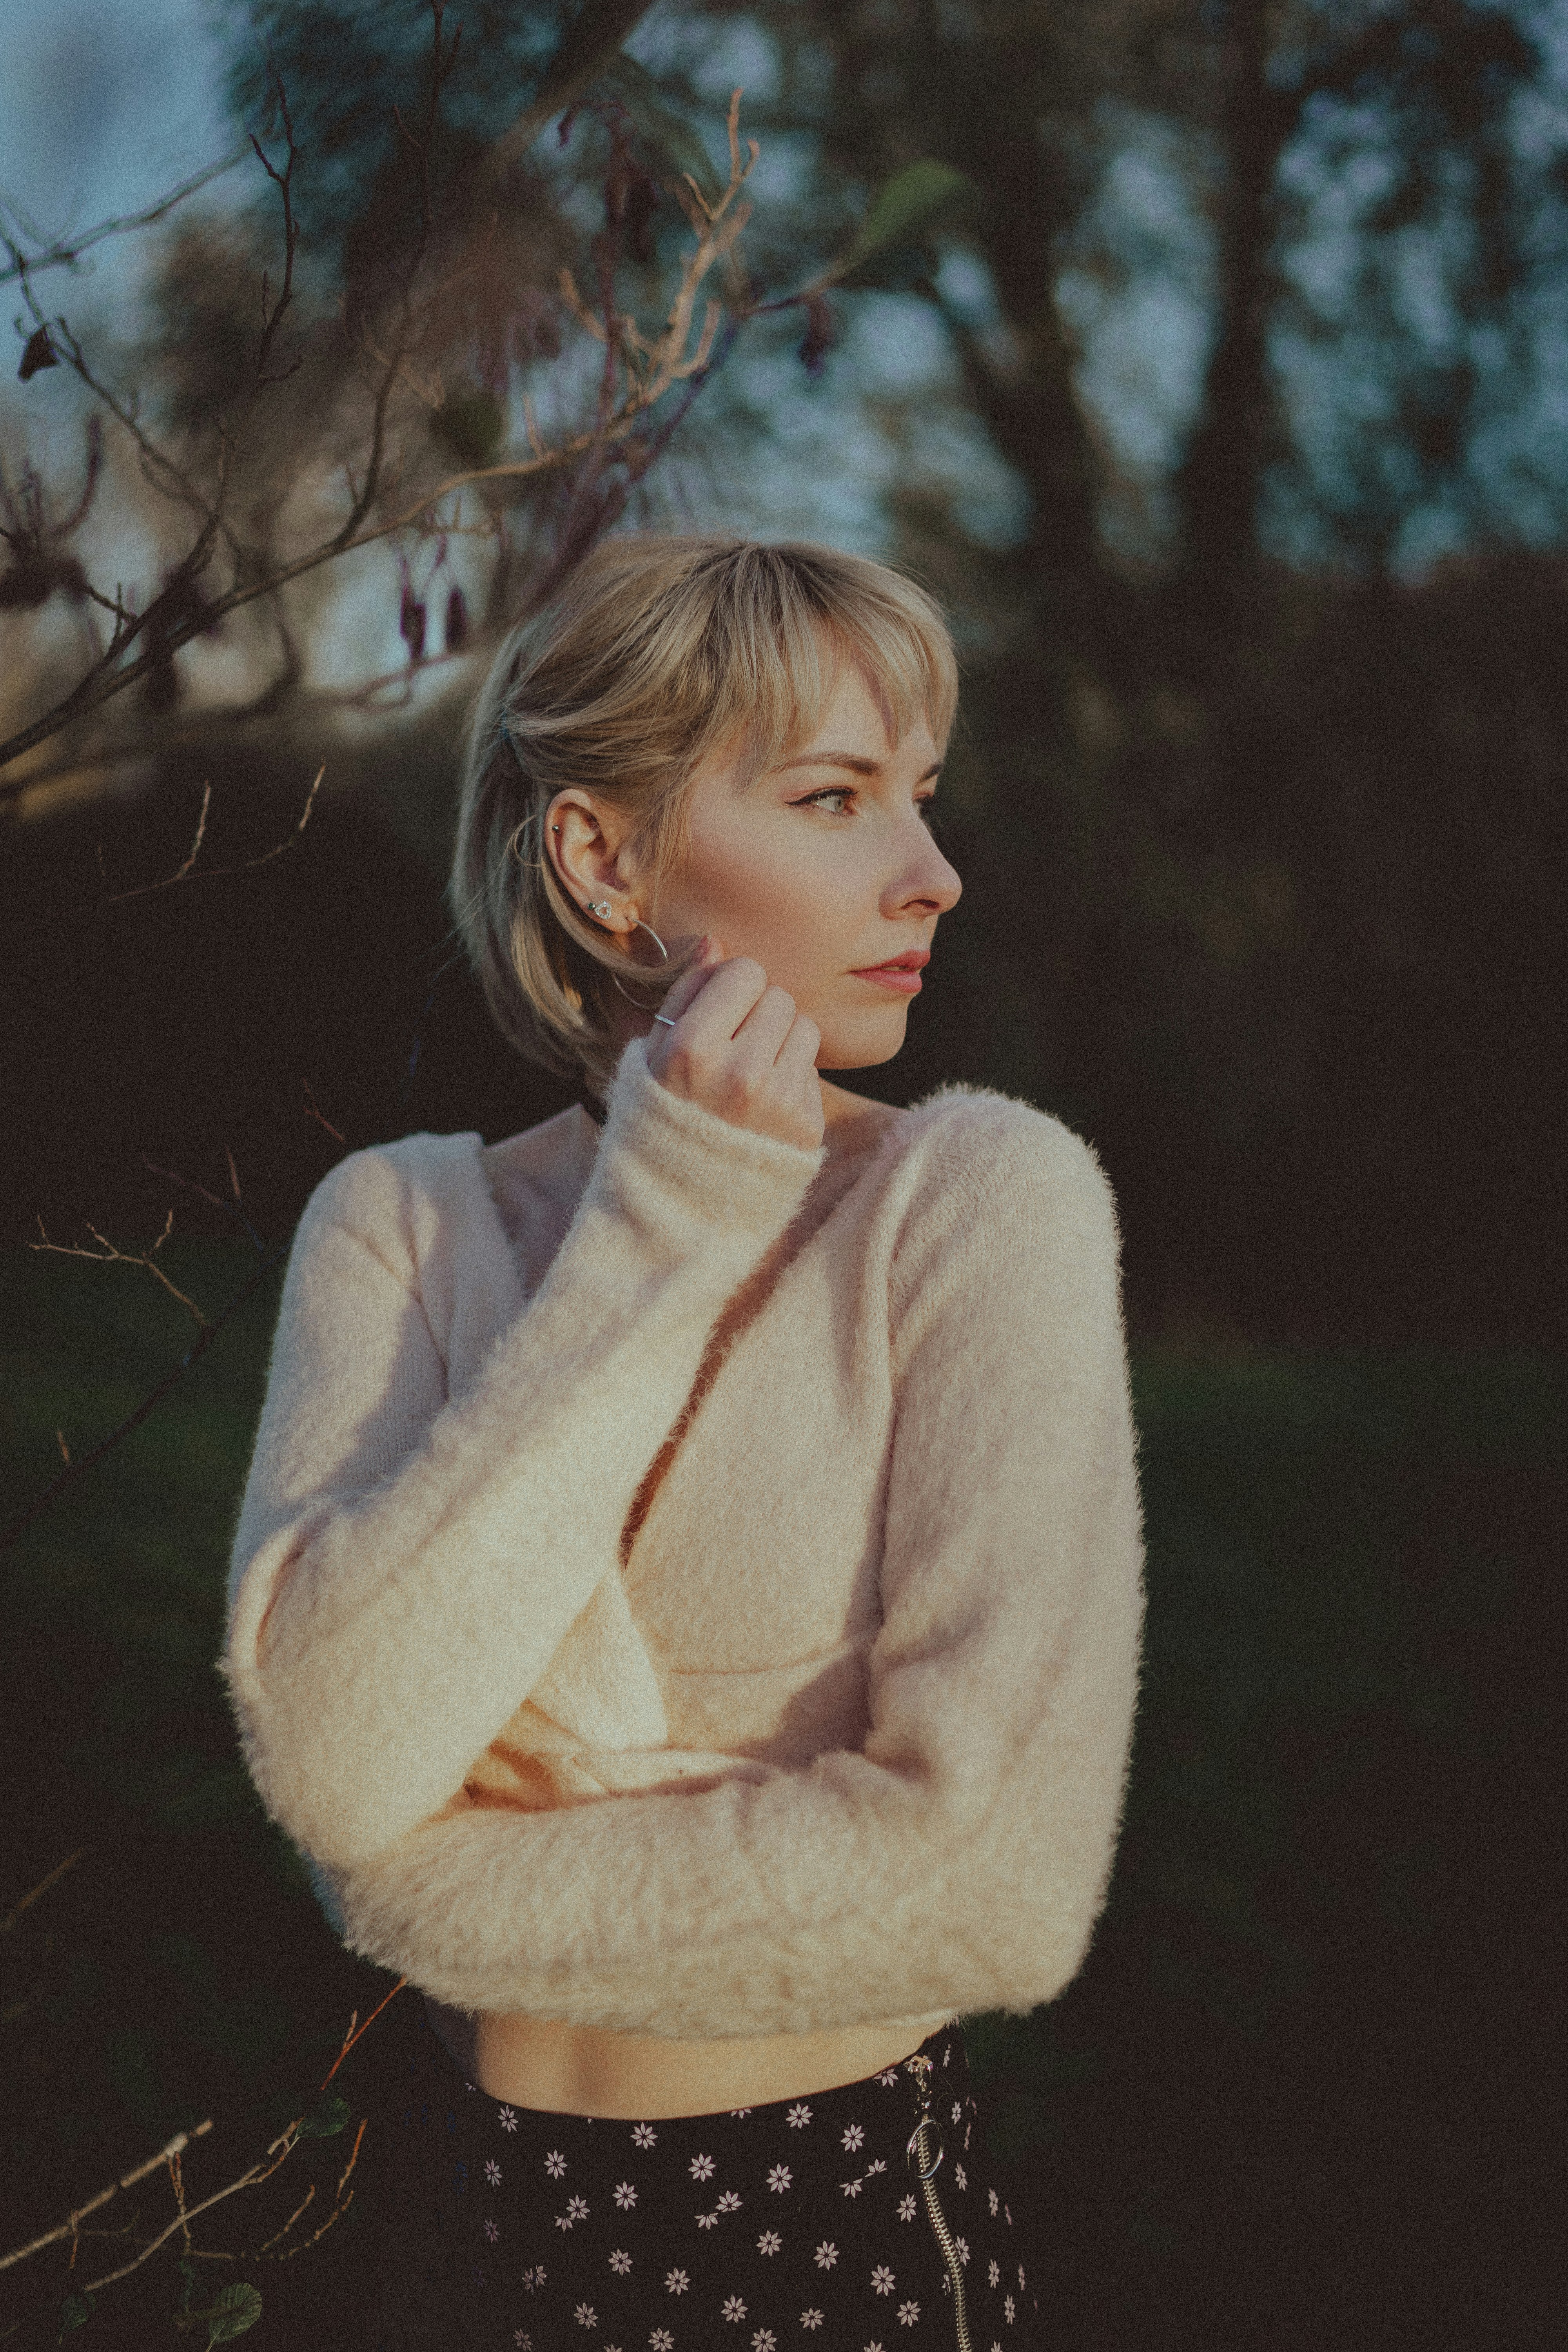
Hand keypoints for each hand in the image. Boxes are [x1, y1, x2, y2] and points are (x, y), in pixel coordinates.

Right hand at [643, 937, 824, 1152]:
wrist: (681, 1204)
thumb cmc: (660, 1118)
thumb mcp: (651, 1055)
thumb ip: (683, 995)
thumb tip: (716, 944)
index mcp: (692, 1050)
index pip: (745, 972)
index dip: (732, 989)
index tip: (719, 1014)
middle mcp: (740, 1074)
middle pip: (779, 997)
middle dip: (759, 1015)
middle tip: (735, 1047)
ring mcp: (779, 1102)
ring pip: (805, 1027)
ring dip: (782, 1043)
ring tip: (752, 1074)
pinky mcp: (807, 1126)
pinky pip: (813, 1069)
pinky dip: (792, 1079)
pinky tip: (764, 1106)